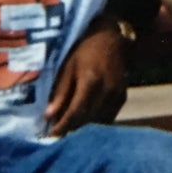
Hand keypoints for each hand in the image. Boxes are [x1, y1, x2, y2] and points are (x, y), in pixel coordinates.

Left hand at [45, 21, 127, 136]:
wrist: (112, 38)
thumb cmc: (85, 49)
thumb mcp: (69, 65)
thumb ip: (61, 91)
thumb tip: (49, 115)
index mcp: (90, 81)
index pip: (75, 112)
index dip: (63, 126)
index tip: (51, 135)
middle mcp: (106, 90)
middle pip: (87, 119)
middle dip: (71, 128)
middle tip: (57, 133)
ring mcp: (117, 94)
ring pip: (98, 120)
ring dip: (83, 126)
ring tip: (70, 128)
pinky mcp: (122, 96)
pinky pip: (109, 116)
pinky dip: (96, 121)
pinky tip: (86, 120)